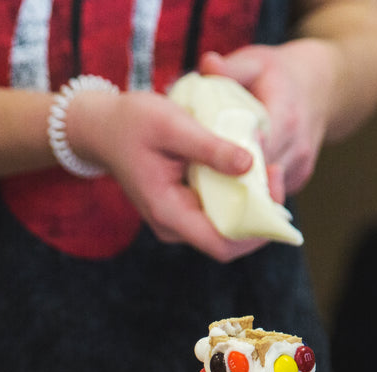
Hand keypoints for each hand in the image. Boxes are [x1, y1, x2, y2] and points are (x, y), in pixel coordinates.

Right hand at [64, 89, 268, 261]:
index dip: (257, 228)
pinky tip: (249, 164)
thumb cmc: (132, 122)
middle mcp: (175, 225)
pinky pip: (219, 210)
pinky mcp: (184, 207)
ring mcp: (179, 219)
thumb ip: (209, 147)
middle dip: (260, 210)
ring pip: (227, 225)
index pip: (222, 245)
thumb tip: (250, 164)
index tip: (273, 187)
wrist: (102, 127)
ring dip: (252, 200)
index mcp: (168, 212)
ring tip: (264, 161)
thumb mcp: (171, 124)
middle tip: (274, 168)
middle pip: (231, 238)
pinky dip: (238, 192)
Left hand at [198, 39, 337, 195]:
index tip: (204, 166)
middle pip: (258, 178)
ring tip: (207, 189)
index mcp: (285, 117)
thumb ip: (230, 69)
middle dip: (228, 182)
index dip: (230, 161)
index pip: (257, 150)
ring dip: (238, 191)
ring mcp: (300, 166)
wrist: (321, 86)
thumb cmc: (278, 74)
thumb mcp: (254, 62)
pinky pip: (271, 193)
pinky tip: (227, 187)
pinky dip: (250, 193)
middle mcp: (296, 147)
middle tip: (195, 186)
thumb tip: (208, 65)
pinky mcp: (299, 178)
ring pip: (265, 191)